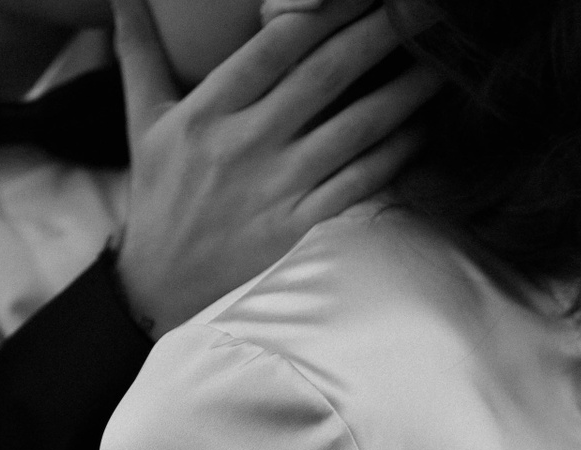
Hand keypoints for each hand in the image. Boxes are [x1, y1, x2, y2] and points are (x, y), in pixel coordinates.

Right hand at [111, 0, 438, 333]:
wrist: (158, 290)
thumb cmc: (158, 199)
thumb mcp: (141, 123)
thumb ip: (139, 52)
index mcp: (207, 113)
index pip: (275, 45)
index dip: (324, 10)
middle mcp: (245, 146)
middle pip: (325, 76)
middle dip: (379, 34)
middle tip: (423, 7)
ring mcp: (277, 189)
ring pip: (354, 128)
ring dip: (404, 92)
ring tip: (441, 61)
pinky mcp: (301, 229)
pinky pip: (360, 183)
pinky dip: (396, 154)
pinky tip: (422, 127)